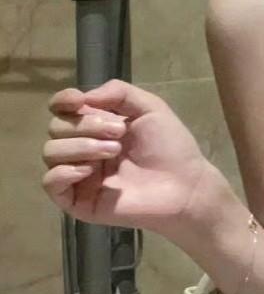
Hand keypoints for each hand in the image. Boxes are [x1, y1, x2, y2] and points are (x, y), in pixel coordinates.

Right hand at [41, 78, 222, 248]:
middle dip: (86, 125)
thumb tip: (84, 97)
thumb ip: (119, 93)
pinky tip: (88, 170)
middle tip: (119, 134)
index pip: (61, 109)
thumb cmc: (170, 147)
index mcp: (96, 125)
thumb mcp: (151, 108)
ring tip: (114, 151)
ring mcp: (78, 175)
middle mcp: (82, 148)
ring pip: (50, 152)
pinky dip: (63, 172)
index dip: (63, 101)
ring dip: (80, 147)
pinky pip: (49, 183)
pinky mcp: (77, 201)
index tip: (79, 101)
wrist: (184, 185)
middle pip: (56, 127)